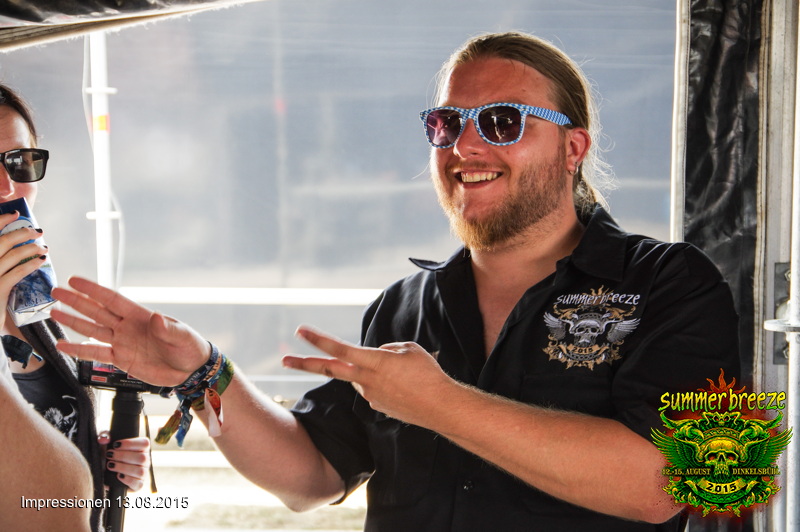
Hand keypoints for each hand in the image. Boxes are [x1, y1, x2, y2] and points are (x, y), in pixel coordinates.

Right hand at [0, 212, 48, 329]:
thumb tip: (16, 248)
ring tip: (43, 247)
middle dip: (20, 232)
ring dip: (29, 248)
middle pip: (0, 242)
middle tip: (37, 232)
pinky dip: (30, 264)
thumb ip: (1, 262)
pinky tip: (41, 260)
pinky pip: (15, 273)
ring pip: (9, 255)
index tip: (15, 214)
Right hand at [51, 276, 209, 386]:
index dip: (93, 290)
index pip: (112, 299)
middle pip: (97, 311)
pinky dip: (79, 350)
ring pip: (92, 330)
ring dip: (73, 322)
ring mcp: (123, 343)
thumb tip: (156, 317)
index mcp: (141, 316)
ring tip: (54, 313)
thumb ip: (167, 328)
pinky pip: (96, 354)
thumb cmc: (190, 347)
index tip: (75, 281)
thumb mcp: (182, 336)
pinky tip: (63, 345)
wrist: (191, 370)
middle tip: (56, 292)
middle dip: (76, 301)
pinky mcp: (121, 360)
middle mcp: (127, 327)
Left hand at [98, 431, 150, 491]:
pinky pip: (138, 484)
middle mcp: (145, 460)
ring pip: (140, 471)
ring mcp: (143, 473)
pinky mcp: (138, 485)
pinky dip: (127, 480)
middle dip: (123, 456)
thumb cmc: (109, 456)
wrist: (105, 474)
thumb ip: (104, 437)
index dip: (130, 443)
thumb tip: (104, 439)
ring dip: (123, 468)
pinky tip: (118, 476)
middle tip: (109, 455)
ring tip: (110, 466)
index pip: (145, 443)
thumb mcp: (106, 444)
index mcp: (142, 448)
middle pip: (142, 458)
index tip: (115, 445)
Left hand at [284, 325, 450, 425]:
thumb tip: (374, 357)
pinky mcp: (377, 407)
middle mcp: (366, 381)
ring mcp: (369, 396)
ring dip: (377, 371)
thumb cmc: (428, 374)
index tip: (301, 330)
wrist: (441, 408)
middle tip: (283, 360)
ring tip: (406, 376)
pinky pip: (375, 389)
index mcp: (373, 362)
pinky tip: (405, 389)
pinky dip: (386, 384)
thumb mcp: (408, 349)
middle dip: (305, 364)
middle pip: (330, 370)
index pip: (340, 348)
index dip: (318, 339)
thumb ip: (385, 350)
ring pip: (363, 376)